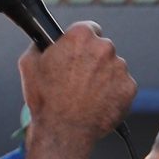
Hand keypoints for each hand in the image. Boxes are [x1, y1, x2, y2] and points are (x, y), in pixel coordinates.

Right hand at [17, 22, 134, 140]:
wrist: (64, 130)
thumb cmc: (45, 99)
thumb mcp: (29, 64)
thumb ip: (40, 44)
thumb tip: (43, 40)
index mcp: (80, 36)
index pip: (89, 28)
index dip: (82, 41)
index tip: (79, 50)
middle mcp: (104, 48)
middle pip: (102, 48)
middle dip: (93, 59)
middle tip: (79, 77)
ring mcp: (120, 68)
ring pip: (114, 67)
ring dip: (104, 76)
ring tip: (86, 94)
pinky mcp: (129, 87)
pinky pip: (122, 85)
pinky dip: (113, 92)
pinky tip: (98, 102)